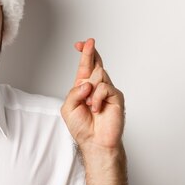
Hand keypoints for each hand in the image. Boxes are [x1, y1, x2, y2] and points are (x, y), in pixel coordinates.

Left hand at [61, 38, 124, 153]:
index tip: (80, 43)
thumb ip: (74, 92)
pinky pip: (104, 87)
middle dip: (89, 52)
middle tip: (88, 42)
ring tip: (89, 105)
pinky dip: (97, 98)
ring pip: (99, 75)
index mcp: (84, 88)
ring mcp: (107, 91)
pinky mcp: (116, 96)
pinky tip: (97, 108)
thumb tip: (87, 83)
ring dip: (90, 90)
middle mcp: (96, 87)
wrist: (95, 142)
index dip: (84, 54)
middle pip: (95, 64)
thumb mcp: (68, 108)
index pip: (85, 67)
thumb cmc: (82, 127)